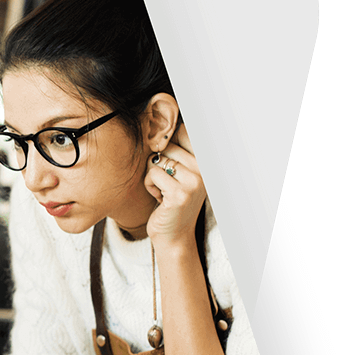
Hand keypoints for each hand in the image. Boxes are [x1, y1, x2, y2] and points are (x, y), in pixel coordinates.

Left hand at [144, 124, 205, 248]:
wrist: (173, 236)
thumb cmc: (171, 201)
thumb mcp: (179, 172)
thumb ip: (176, 149)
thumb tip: (161, 119)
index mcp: (205, 161)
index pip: (185, 130)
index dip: (169, 136)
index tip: (167, 144)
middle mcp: (204, 169)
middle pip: (166, 145)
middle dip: (157, 162)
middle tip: (166, 182)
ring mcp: (194, 181)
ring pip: (157, 160)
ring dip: (152, 176)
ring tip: (163, 191)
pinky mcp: (180, 194)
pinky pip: (152, 174)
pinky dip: (149, 186)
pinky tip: (160, 198)